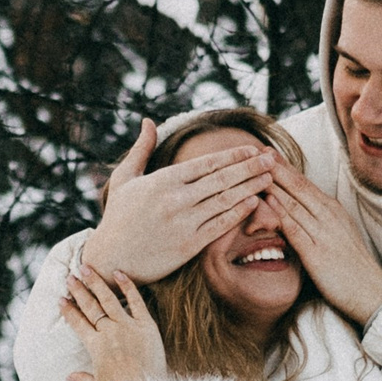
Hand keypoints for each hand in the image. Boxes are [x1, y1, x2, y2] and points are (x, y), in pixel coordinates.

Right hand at [60, 268, 166, 380]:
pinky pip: (135, 301)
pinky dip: (127, 286)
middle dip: (78, 291)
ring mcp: (128, 327)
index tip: (61, 300)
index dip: (68, 311)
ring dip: (96, 283)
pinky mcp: (146, 325)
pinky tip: (118, 272)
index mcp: (95, 347)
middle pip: (90, 307)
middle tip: (70, 277)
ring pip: (108, 299)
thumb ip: (83, 380)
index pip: (78, 323)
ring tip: (87, 268)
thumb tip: (69, 377)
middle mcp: (109, 332)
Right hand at [81, 119, 276, 283]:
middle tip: (272, 158)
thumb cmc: (117, 218)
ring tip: (269, 177)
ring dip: (250, 187)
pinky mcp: (188, 246)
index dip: (232, 155)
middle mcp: (175, 199)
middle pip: (221, 179)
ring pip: (224, 200)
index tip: (252, 149)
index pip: (206, 163)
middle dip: (250, 167)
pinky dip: (238, 213)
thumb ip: (141, 149)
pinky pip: (219, 226)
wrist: (109, 258)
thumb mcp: (125, 179)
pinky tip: (254, 202)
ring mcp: (183, 223)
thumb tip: (148, 121)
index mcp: (162, 180)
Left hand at [266, 163, 381, 330]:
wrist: (371, 291)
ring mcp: (323, 232)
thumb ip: (318, 220)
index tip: (267, 153)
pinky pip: (296, 228)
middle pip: (298, 186)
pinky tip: (268, 201)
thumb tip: (299, 209)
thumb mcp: (336, 234)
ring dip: (274, 184)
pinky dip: (281, 212)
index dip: (285, 167)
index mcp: (332, 210)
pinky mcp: (317, 253)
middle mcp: (328, 215)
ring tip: (255, 169)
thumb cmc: (352, 267)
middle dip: (276, 167)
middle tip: (256, 150)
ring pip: (294, 202)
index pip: (304, 183)